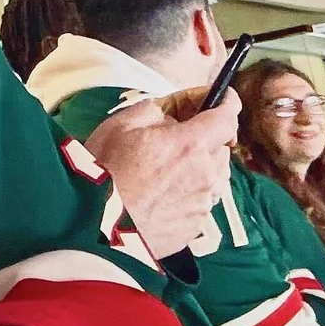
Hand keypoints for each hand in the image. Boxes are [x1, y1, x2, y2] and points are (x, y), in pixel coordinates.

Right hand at [85, 95, 236, 256]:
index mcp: (191, 144)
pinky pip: (202, 203)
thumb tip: (172, 114)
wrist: (97, 226)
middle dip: (208, 139)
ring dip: (203, 168)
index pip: (227, 117)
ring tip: (171, 171)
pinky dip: (191, 194)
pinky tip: (164, 196)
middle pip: (222, 149)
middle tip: (179, 139)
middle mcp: (206, 174)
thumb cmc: (106, 171)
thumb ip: (154, 110)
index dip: (228, 102)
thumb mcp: (121, 124)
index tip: (223, 98)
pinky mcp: (194, 227)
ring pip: (216, 177)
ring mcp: (202, 204)